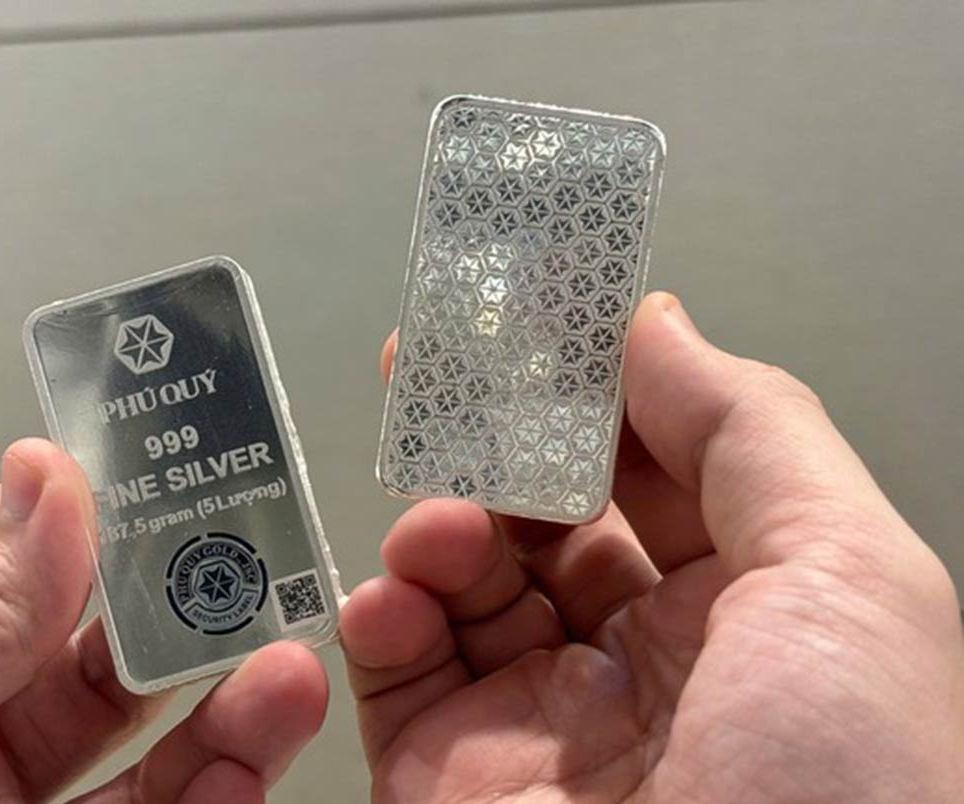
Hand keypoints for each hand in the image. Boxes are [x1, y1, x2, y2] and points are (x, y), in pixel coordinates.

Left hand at [0, 439, 327, 803]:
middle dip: (182, 609)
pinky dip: (215, 793)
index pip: (12, 566)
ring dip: (226, 703)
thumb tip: (50, 482)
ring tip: (278, 666)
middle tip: (251, 569)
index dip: (94, 515)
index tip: (170, 477)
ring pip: (147, 753)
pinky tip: (244, 758)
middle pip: (98, 660)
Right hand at [342, 292, 963, 802]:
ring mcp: (541, 720)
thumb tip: (652, 322)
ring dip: (438, 524)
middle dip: (493, 439)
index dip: (595, 384)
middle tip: (439, 370)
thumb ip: (748, 429)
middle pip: (546, 513)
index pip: (655, 464)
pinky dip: (378, 616)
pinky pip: (397, 672)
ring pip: (463, 581)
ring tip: (439, 516)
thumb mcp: (848, 579)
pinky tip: (392, 595)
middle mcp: (646, 660)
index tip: (533, 314)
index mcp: (750, 609)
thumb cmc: (845, 792)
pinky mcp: (453, 777)